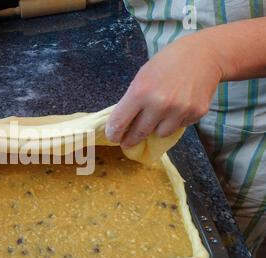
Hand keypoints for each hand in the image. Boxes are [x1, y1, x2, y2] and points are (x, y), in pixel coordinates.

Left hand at [105, 35, 222, 147]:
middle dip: (131, 140)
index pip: (120, 122)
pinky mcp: (196, 113)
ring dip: (157, 128)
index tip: (113, 137)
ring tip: (160, 114)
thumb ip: (132, 100)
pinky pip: (179, 127)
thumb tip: (122, 124)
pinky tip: (179, 105)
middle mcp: (159, 104)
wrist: (204, 54)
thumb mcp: (142, 77)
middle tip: (127, 142)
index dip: (114, 133)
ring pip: (160, 134)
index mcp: (140, 92)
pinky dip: (176, 121)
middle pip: (139, 133)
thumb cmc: (167, 62)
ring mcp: (179, 110)